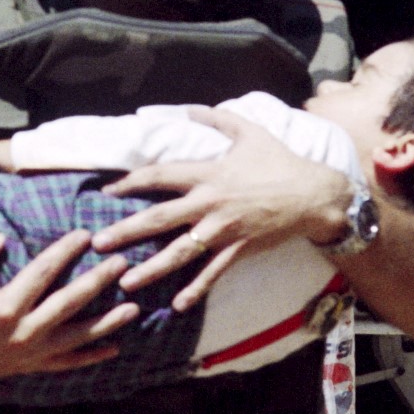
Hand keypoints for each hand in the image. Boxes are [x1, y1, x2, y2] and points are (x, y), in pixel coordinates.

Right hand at [0, 230, 137, 393]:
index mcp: (4, 307)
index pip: (43, 272)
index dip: (65, 251)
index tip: (84, 234)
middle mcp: (23, 332)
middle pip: (69, 302)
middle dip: (97, 281)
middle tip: (120, 263)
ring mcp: (30, 353)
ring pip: (77, 336)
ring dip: (107, 322)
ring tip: (133, 308)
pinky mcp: (32, 366)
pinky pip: (68, 363)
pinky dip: (91, 357)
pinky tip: (114, 348)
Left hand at [91, 107, 349, 310]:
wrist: (314, 194)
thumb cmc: (280, 161)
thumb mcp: (249, 131)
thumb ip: (217, 117)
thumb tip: (189, 108)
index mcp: (208, 172)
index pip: (160, 176)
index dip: (130, 182)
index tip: (107, 191)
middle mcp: (210, 202)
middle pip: (160, 218)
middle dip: (127, 231)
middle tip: (99, 244)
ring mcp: (224, 229)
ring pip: (181, 252)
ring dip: (152, 268)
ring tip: (126, 282)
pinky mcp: (239, 249)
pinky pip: (213, 272)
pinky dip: (197, 289)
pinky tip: (179, 305)